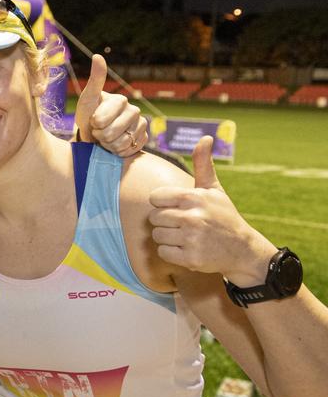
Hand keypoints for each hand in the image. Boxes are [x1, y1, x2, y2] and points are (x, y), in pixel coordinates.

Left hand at [75, 54, 147, 156]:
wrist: (95, 134)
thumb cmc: (88, 114)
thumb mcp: (87, 98)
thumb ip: (95, 79)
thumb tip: (98, 55)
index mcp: (121, 100)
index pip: (102, 119)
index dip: (94, 124)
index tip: (92, 120)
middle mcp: (134, 111)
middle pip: (112, 133)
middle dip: (100, 135)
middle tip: (98, 131)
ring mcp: (141, 125)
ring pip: (122, 143)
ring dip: (109, 145)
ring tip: (105, 139)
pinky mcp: (143, 139)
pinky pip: (130, 150)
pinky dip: (119, 152)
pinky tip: (115, 146)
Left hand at [148, 136, 276, 284]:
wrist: (243, 250)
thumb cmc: (223, 216)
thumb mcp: (214, 189)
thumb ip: (203, 164)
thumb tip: (206, 137)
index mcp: (194, 197)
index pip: (155, 198)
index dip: (163, 203)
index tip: (178, 207)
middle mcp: (193, 217)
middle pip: (154, 218)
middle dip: (165, 221)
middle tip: (184, 224)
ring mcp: (192, 239)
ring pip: (157, 235)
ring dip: (168, 238)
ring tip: (186, 236)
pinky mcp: (191, 258)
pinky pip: (163, 253)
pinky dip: (172, 253)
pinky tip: (188, 249)